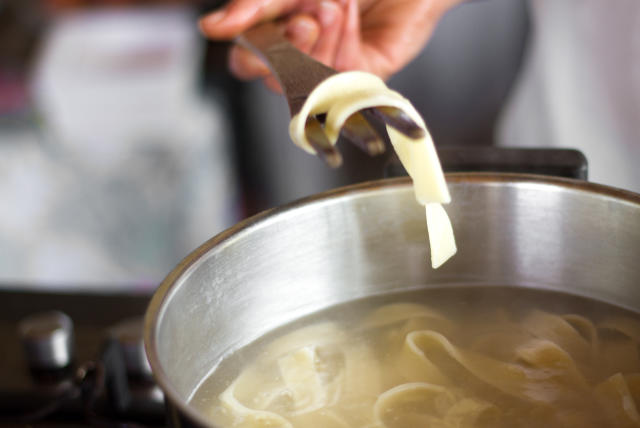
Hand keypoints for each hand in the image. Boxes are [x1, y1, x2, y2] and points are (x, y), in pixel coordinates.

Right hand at [199, 0, 463, 89]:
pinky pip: (342, 77)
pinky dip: (346, 40)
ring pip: (308, 82)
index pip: (247, 61)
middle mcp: (302, 55)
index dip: (254, 52)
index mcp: (277, 31)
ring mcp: (332, 68)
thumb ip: (254, 6)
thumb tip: (212, 27)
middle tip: (312, 14)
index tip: (276, 23)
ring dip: (323, 37)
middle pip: (275, 79)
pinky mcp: (363, 76)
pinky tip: (352, 15)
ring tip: (337, 4)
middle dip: (292, 46)